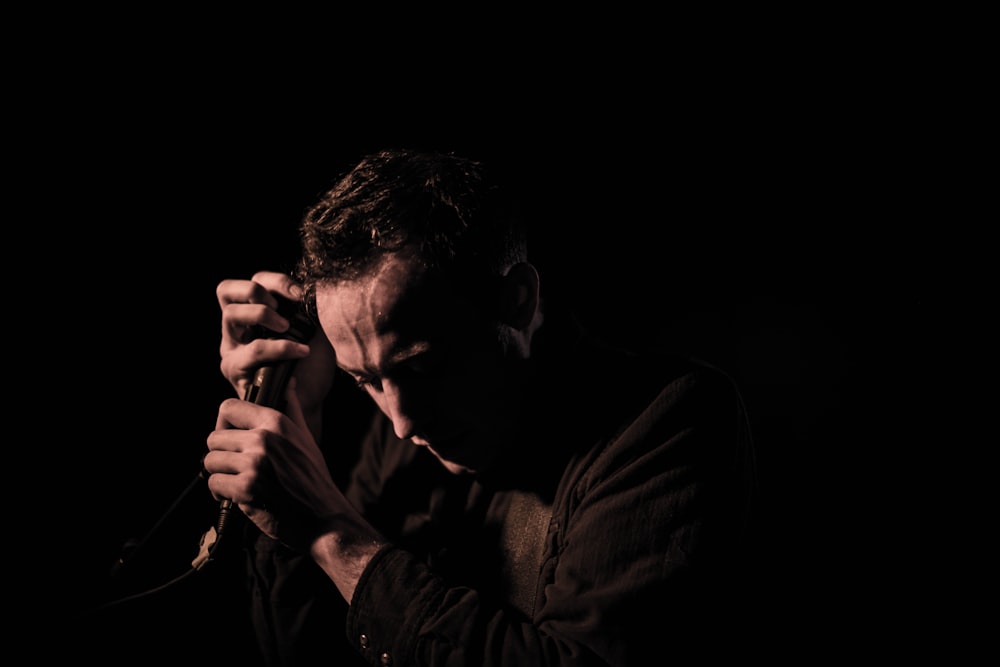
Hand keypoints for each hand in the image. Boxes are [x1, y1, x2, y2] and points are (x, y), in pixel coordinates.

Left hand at [204, 381, 345, 549]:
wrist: (322, 516)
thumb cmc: (313, 477)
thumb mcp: (304, 438)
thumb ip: (291, 408)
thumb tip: (287, 382)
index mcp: (276, 423)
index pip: (229, 407)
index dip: (224, 423)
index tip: (230, 437)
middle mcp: (263, 439)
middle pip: (214, 437)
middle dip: (221, 454)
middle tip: (235, 466)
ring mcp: (253, 464)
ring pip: (210, 461)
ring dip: (219, 474)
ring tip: (236, 482)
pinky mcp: (245, 489)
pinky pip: (214, 483)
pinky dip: (221, 493)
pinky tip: (238, 496)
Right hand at [216, 271, 336, 424]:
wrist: (312, 402)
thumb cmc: (312, 366)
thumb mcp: (314, 328)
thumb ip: (306, 306)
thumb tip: (310, 287)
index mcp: (254, 313)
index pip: (253, 281)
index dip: (275, 281)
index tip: (302, 294)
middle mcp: (236, 328)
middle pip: (225, 289)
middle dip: (256, 292)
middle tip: (282, 310)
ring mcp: (231, 348)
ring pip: (231, 315)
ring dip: (263, 315)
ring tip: (289, 329)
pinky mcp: (235, 371)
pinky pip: (252, 349)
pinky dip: (279, 347)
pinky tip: (301, 352)